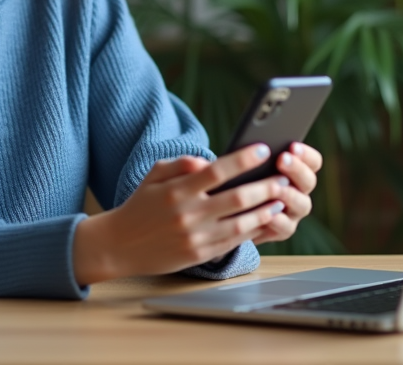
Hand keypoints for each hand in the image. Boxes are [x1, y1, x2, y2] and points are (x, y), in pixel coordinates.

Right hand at [72, 144, 289, 284]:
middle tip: (283, 177)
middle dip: (264, 186)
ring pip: (241, 222)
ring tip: (280, 198)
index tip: (263, 149)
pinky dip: (253, 230)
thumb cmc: (140, 206)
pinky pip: (233, 241)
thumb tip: (207, 160)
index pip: (217, 170)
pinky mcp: (199, 254)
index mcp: (177, 190)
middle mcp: (188, 214)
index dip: (243, 159)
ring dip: (265, 210)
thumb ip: (181, 163)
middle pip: (237, 197)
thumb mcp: (153, 175)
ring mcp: (195, 236)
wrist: (119, 245)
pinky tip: (265, 220)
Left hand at [250, 142, 322, 245]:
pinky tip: (268, 214)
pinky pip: (286, 227)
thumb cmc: (242, 179)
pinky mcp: (282, 230)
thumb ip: (259, 155)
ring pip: (302, 204)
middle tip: (282, 160)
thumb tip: (257, 144)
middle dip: (297, 169)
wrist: (232, 211)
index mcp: (298, 171)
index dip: (306, 154)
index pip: (313, 162)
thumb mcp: (250, 164)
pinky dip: (278, 220)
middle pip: (309, 181)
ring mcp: (294, 212)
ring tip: (276, 187)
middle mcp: (300, 191)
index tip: (292, 145)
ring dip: (290, 194)